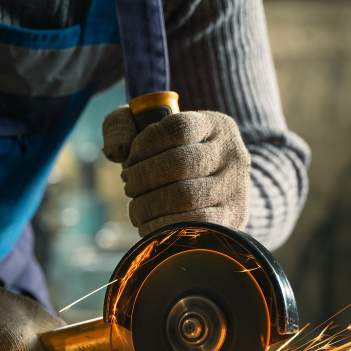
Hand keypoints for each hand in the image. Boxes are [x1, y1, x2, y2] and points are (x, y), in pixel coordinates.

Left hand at [102, 107, 249, 235]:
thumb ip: (122, 125)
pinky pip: (194, 224)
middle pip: (179, 163)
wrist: (217, 191)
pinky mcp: (234, 217)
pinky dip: (162, 226)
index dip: (145, 144)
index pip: (177, 128)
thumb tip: (115, 151)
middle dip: (143, 177)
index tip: (130, 159)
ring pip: (185, 195)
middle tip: (129, 186)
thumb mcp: (152, 130)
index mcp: (215, 125)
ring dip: (149, 204)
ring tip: (136, 207)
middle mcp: (232, 154)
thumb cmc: (174, 158)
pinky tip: (148, 225)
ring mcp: (235, 187)